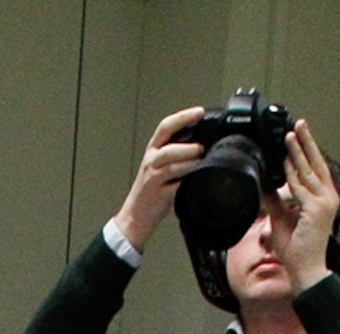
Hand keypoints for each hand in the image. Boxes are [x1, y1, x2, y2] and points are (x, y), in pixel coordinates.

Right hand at [111, 108, 207, 252]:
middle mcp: (151, 162)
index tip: (199, 112)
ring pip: (172, 166)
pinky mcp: (159, 195)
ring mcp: (153, 179)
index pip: (166, 126)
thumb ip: (176, 152)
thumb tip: (204, 141)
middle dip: (188, 147)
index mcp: (153, 150)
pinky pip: (176, 186)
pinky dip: (187, 182)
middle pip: (169, 148)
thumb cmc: (151, 190)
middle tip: (201, 148)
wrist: (135, 216)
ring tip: (200, 163)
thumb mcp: (159, 165)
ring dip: (190, 163)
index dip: (183, 117)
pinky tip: (194, 181)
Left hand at [278, 118, 339, 290]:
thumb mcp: (282, 221)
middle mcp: (327, 198)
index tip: (297, 137)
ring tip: (290, 135)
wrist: (306, 269)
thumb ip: (276, 202)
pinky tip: (286, 160)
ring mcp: (324, 203)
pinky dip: (293, 174)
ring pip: (308, 171)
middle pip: (316, 164)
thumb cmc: (297, 249)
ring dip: (299, 151)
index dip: (307, 152)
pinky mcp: (317, 210)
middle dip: (307, 142)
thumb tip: (266, 186)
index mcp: (323, 199)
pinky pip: (301, 188)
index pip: (315, 170)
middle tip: (299, 123)